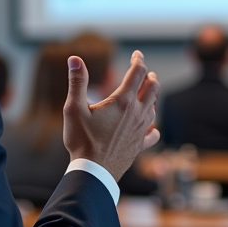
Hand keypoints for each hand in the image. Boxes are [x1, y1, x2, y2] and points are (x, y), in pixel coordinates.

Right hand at [63, 50, 160, 180]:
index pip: (137, 73)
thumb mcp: (73, 108)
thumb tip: (75, 58)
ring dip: (152, 96)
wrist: (93, 172)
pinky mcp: (139, 145)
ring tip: (148, 92)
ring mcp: (140, 130)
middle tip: (145, 71)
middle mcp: (136, 113)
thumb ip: (77, 82)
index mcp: (122, 101)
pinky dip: (153, 127)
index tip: (136, 54)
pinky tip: (152, 129)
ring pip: (154, 107)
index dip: (138, 60)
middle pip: (152, 88)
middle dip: (149, 76)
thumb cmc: (81, 140)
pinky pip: (153, 134)